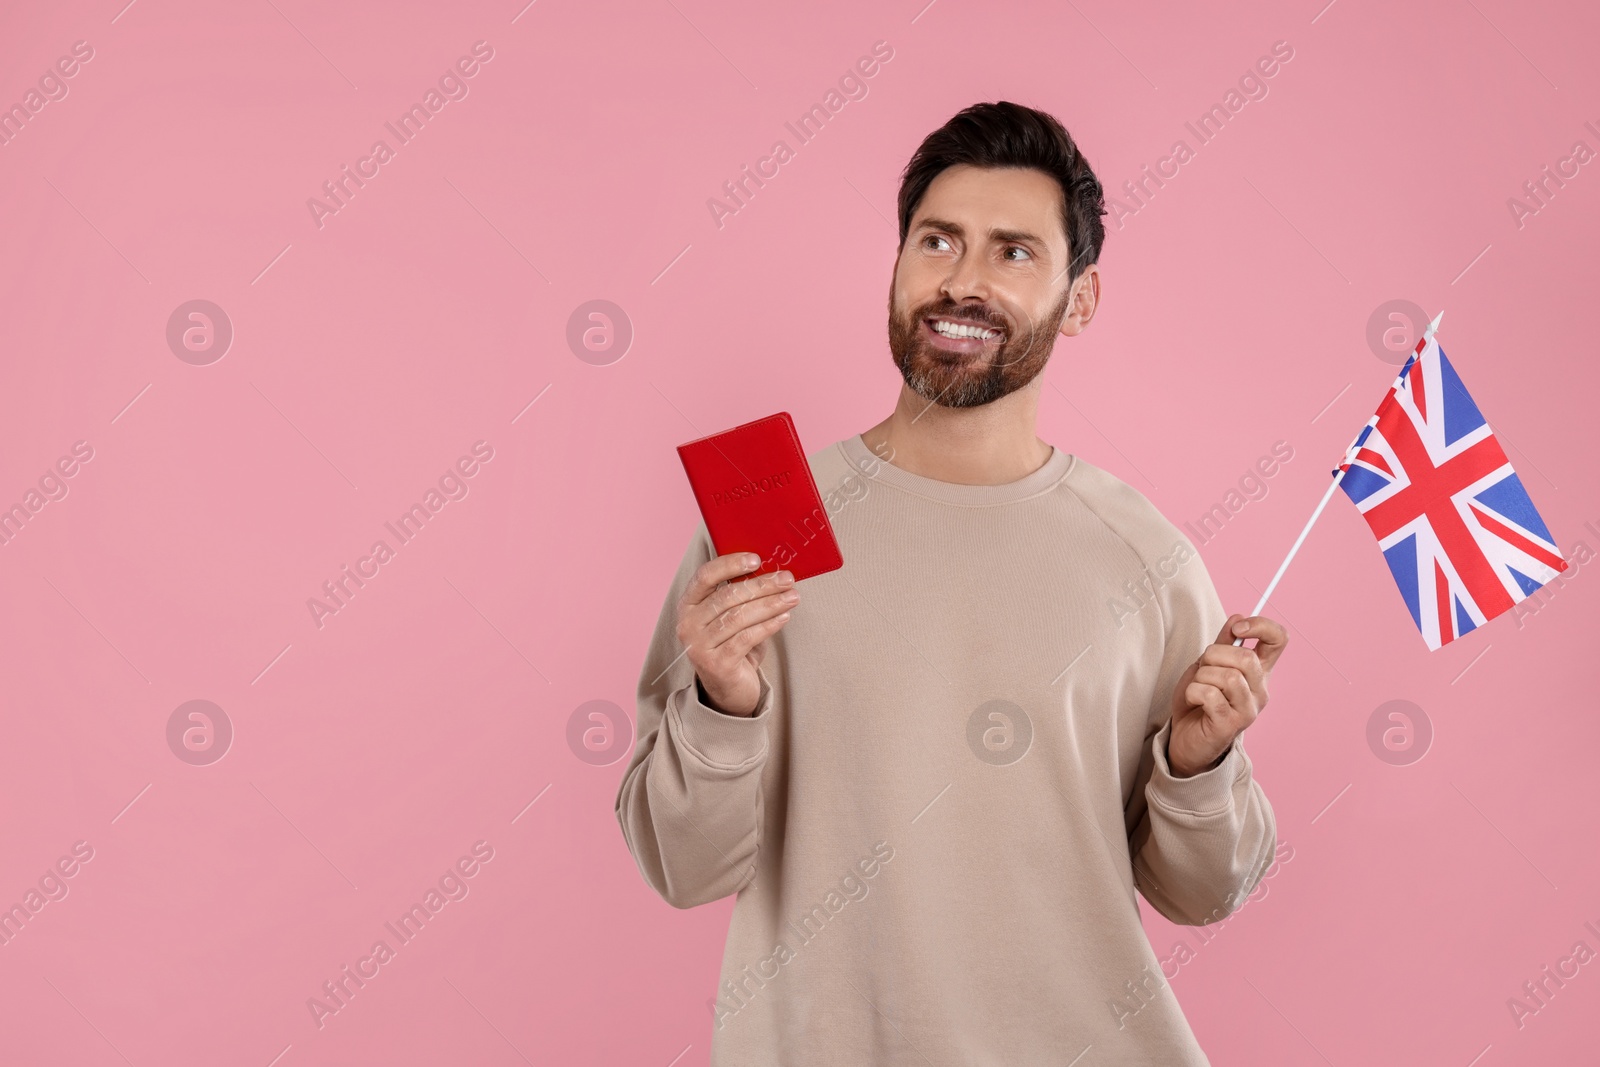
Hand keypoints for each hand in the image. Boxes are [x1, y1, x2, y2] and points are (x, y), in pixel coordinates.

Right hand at [676, 552, 798, 716]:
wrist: (728, 688)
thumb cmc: (731, 644)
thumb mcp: (729, 616)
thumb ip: (739, 594)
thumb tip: (771, 571)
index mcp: (688, 604)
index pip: (705, 576)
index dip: (730, 564)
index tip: (757, 559)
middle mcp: (688, 624)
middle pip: (728, 596)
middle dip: (762, 585)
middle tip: (787, 579)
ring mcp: (699, 645)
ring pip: (738, 617)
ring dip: (770, 604)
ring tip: (792, 597)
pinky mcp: (716, 664)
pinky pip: (746, 638)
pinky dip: (768, 625)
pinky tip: (784, 617)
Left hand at [1165, 614, 1287, 776]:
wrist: (1185, 739)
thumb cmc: (1199, 701)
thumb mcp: (1208, 666)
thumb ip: (1223, 644)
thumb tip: (1237, 617)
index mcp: (1258, 672)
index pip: (1279, 640)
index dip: (1261, 626)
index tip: (1237, 629)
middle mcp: (1260, 691)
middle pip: (1247, 658)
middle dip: (1214, 655)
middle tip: (1203, 667)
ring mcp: (1248, 710)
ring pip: (1228, 677)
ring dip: (1202, 676)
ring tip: (1197, 687)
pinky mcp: (1231, 725)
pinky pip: (1211, 695)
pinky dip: (1194, 692)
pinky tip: (1194, 700)